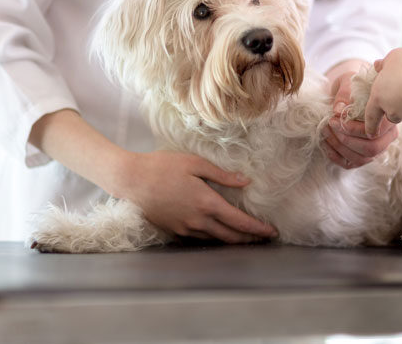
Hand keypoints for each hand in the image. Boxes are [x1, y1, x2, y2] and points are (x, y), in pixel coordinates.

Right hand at [120, 150, 278, 242]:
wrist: (130, 180)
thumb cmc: (161, 166)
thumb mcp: (194, 163)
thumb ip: (221, 175)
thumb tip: (245, 181)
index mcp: (207, 202)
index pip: (239, 221)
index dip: (257, 228)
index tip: (271, 231)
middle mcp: (198, 220)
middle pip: (230, 236)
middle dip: (249, 239)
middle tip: (262, 238)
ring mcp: (184, 228)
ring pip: (215, 240)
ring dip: (231, 239)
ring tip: (244, 236)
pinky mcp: (173, 230)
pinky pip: (198, 238)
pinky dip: (212, 237)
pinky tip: (216, 233)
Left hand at [323, 61, 397, 168]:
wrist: (346, 94)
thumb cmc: (351, 88)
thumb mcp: (348, 83)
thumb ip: (345, 93)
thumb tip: (339, 109)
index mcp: (388, 119)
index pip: (378, 131)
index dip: (355, 128)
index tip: (335, 117)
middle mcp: (386, 137)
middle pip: (372, 149)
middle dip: (346, 139)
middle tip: (330, 124)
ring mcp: (375, 149)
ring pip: (361, 159)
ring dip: (338, 146)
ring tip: (324, 130)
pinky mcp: (361, 156)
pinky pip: (349, 164)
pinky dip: (334, 155)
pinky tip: (324, 142)